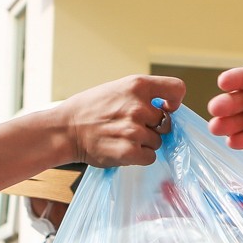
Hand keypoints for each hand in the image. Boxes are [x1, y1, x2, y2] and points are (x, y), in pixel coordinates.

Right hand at [54, 74, 184, 165]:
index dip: (174, 102)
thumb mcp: (117, 88)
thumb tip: (167, 108)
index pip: (177, 89)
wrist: (65, 129)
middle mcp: (139, 106)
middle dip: (153, 127)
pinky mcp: (129, 151)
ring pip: (157, 141)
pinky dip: (139, 157)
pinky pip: (150, 157)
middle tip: (131, 127)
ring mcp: (135, 130)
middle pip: (166, 122)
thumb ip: (143, 95)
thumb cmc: (90, 108)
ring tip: (122, 137)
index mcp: (137, 85)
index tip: (165, 108)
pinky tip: (123, 149)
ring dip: (144, 143)